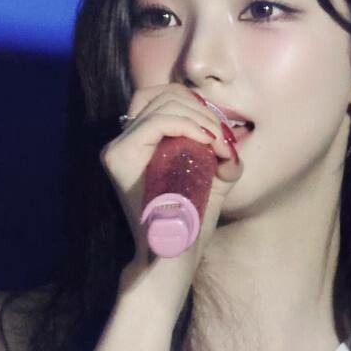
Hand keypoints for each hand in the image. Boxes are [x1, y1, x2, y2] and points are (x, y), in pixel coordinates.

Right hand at [100, 84, 242, 267]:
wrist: (174, 255)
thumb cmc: (191, 222)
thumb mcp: (212, 181)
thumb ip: (221, 157)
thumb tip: (232, 145)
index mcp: (140, 142)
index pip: (162, 98)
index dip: (195, 103)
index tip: (219, 131)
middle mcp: (123, 141)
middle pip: (162, 94)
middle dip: (201, 109)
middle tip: (223, 139)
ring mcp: (117, 148)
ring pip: (161, 104)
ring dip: (199, 118)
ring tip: (218, 144)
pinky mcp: (119, 157)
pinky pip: (155, 123)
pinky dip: (187, 126)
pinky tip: (207, 142)